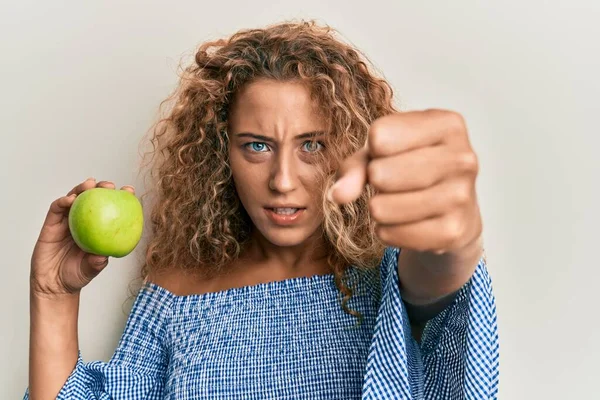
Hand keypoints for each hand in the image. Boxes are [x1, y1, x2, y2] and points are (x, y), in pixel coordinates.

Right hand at [30, 178, 135, 297]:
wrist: (53, 284)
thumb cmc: (75, 275)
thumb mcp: (91, 269)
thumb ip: (96, 263)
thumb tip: (103, 256)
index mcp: (98, 229)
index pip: (110, 210)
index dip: (120, 199)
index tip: (129, 191)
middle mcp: (84, 222)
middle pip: (93, 199)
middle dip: (102, 188)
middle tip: (109, 186)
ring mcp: (67, 221)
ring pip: (75, 198)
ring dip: (82, 188)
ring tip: (90, 184)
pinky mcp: (51, 223)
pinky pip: (57, 208)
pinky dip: (63, 201)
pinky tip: (71, 199)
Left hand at [328, 109, 481, 253]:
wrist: (454, 208)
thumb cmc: (412, 168)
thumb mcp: (382, 153)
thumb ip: (354, 166)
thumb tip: (337, 195)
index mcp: (448, 124)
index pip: (379, 136)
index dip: (374, 149)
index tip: (391, 153)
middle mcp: (463, 158)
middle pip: (380, 173)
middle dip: (375, 180)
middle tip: (391, 181)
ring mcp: (462, 197)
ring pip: (381, 208)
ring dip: (377, 208)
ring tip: (397, 201)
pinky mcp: (453, 232)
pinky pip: (390, 234)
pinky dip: (386, 231)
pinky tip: (404, 221)